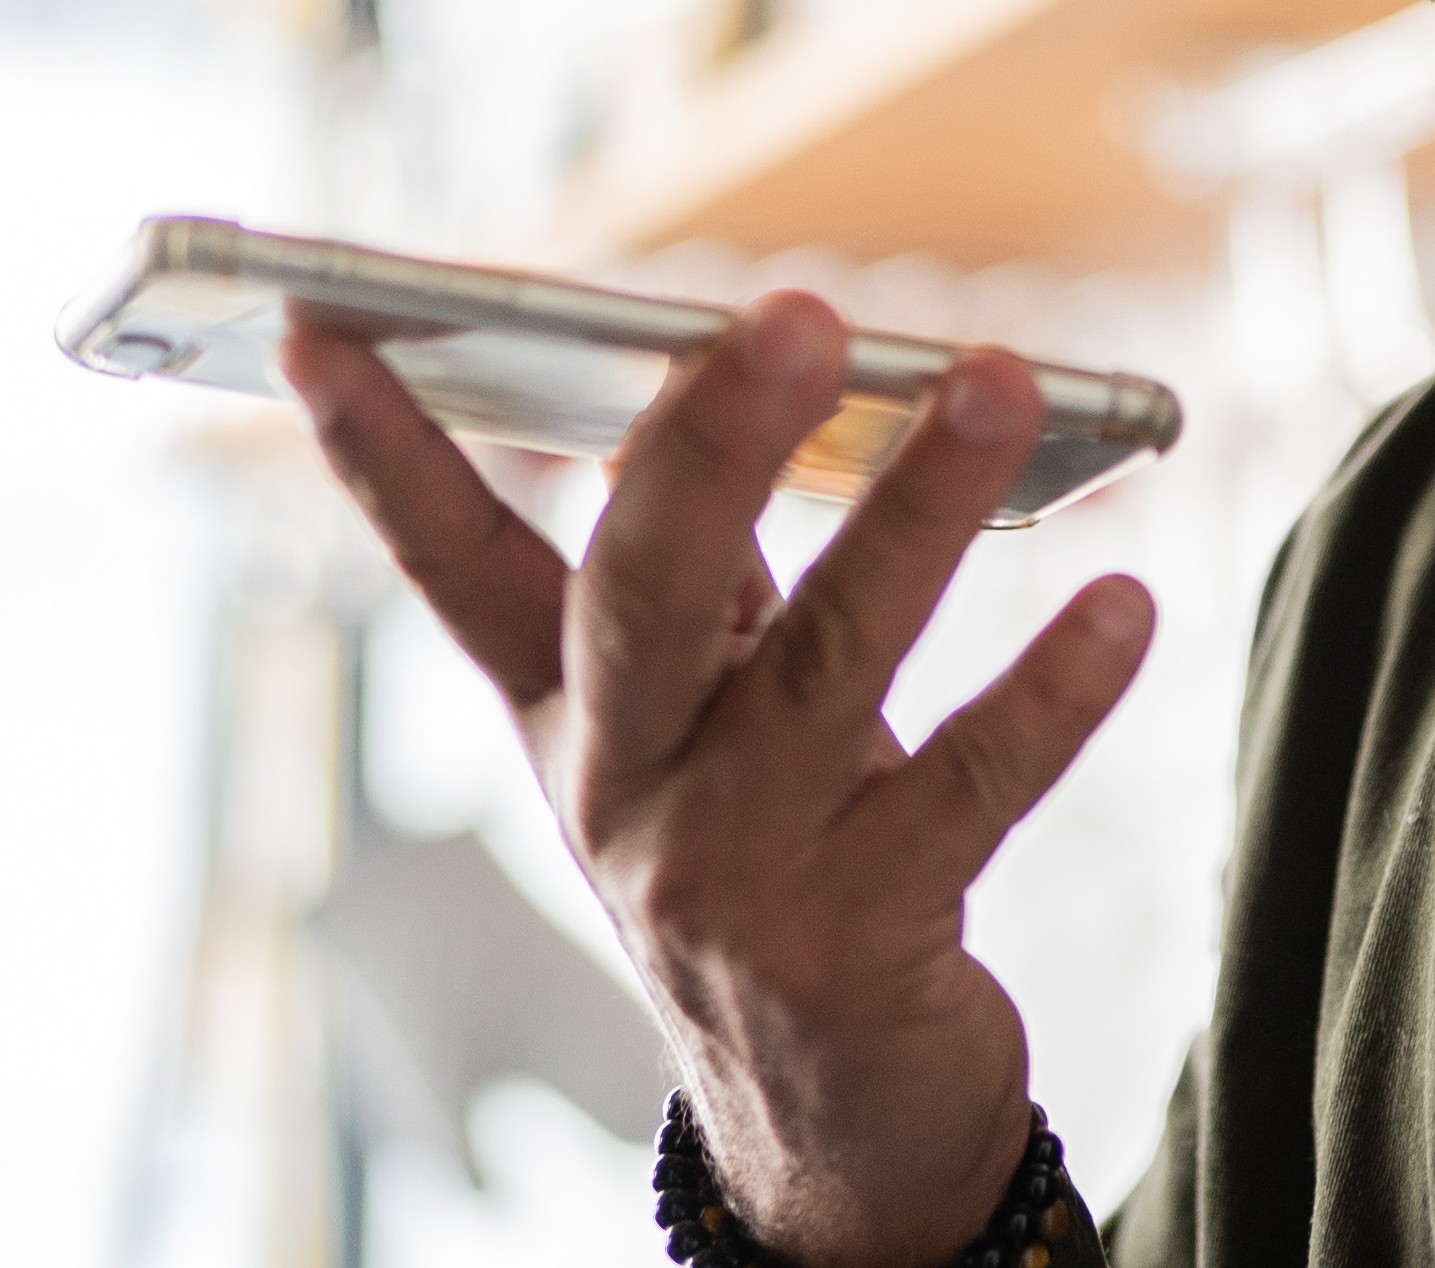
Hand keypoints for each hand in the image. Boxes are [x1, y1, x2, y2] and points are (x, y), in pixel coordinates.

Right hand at [284, 290, 1156, 1267]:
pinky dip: (1053, 690)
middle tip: (799, 312)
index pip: (451, 567)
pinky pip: (971, 785)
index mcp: (569, 719)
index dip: (380, 454)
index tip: (310, 331)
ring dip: (921, 510)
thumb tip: (752, 371)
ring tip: (995, 384)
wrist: (833, 1122)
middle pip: (644, 590)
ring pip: (830, 659)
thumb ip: (710, 576)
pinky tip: (1124, 606)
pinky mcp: (859, 933)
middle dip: (714, 440)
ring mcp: (734, 869)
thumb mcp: (702, 729)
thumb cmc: (774, 861)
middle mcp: (627, 790)